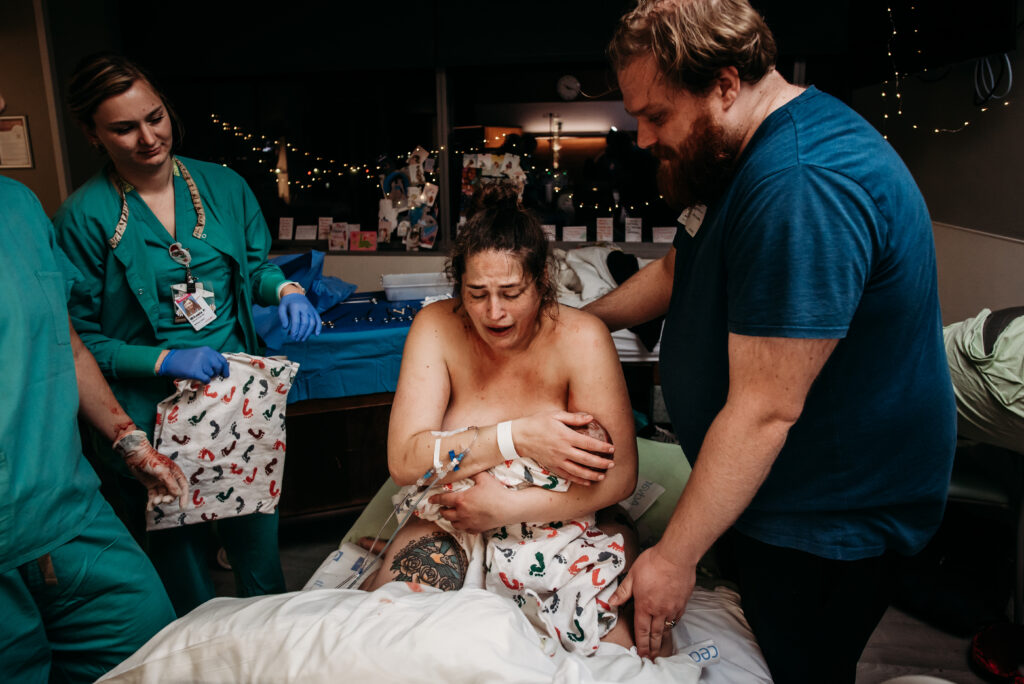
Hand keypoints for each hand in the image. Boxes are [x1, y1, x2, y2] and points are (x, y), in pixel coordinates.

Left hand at [113, 430, 188, 511]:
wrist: (135, 456)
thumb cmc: (151, 460)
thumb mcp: (162, 472)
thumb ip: (171, 483)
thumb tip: (179, 494)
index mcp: (175, 473)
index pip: (183, 486)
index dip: (184, 496)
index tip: (182, 507)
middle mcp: (169, 478)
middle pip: (172, 493)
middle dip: (168, 498)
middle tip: (162, 500)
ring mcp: (159, 482)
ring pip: (162, 495)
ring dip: (159, 500)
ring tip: (153, 502)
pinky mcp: (150, 485)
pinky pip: (153, 496)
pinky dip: (151, 502)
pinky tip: (149, 508)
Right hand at [158, 347, 228, 382]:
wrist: (169, 360)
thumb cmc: (184, 358)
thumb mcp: (199, 353)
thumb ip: (209, 358)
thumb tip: (221, 368)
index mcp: (207, 350)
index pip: (222, 360)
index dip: (225, 368)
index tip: (225, 374)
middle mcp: (206, 355)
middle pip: (218, 367)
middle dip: (216, 373)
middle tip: (211, 375)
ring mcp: (201, 363)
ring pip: (212, 374)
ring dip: (208, 376)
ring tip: (200, 374)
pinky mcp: (195, 371)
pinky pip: (206, 379)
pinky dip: (205, 381)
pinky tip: (200, 379)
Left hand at [278, 293, 320, 341]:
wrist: (295, 294)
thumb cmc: (287, 303)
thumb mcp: (281, 308)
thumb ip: (282, 317)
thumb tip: (285, 328)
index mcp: (295, 307)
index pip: (296, 321)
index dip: (295, 331)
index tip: (292, 337)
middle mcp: (304, 308)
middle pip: (305, 323)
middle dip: (301, 333)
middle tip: (296, 339)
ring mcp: (311, 310)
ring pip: (312, 323)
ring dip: (308, 333)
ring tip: (302, 339)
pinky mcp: (314, 311)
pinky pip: (318, 320)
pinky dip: (318, 327)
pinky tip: (316, 334)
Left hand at [431, 472, 507, 532]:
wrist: (508, 508)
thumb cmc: (496, 492)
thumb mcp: (483, 478)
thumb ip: (473, 474)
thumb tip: (467, 470)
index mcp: (461, 500)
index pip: (443, 500)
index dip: (435, 499)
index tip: (430, 499)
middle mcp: (462, 513)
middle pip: (446, 514)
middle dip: (443, 510)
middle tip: (444, 507)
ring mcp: (468, 523)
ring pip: (453, 524)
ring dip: (451, 519)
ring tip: (454, 515)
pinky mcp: (476, 529)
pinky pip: (465, 530)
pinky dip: (462, 526)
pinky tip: (465, 522)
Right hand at [513, 410, 615, 485]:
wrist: (519, 437)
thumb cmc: (537, 423)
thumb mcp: (555, 415)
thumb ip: (574, 417)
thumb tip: (590, 418)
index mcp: (565, 436)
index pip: (588, 444)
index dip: (602, 448)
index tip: (611, 449)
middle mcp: (563, 451)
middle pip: (587, 460)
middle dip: (601, 463)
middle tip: (612, 464)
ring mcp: (557, 461)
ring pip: (578, 471)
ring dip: (592, 475)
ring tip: (603, 476)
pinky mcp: (552, 467)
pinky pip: (568, 476)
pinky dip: (579, 480)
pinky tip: (587, 482)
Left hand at [610, 543, 693, 658]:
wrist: (676, 557)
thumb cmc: (653, 563)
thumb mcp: (632, 575)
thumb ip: (623, 592)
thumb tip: (612, 602)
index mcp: (644, 605)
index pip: (641, 630)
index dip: (640, 643)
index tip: (640, 653)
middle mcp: (659, 610)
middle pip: (655, 633)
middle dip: (652, 647)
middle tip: (650, 657)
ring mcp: (672, 608)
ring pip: (667, 628)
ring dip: (662, 638)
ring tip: (659, 646)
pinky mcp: (682, 603)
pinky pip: (677, 618)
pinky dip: (672, 625)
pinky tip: (670, 625)